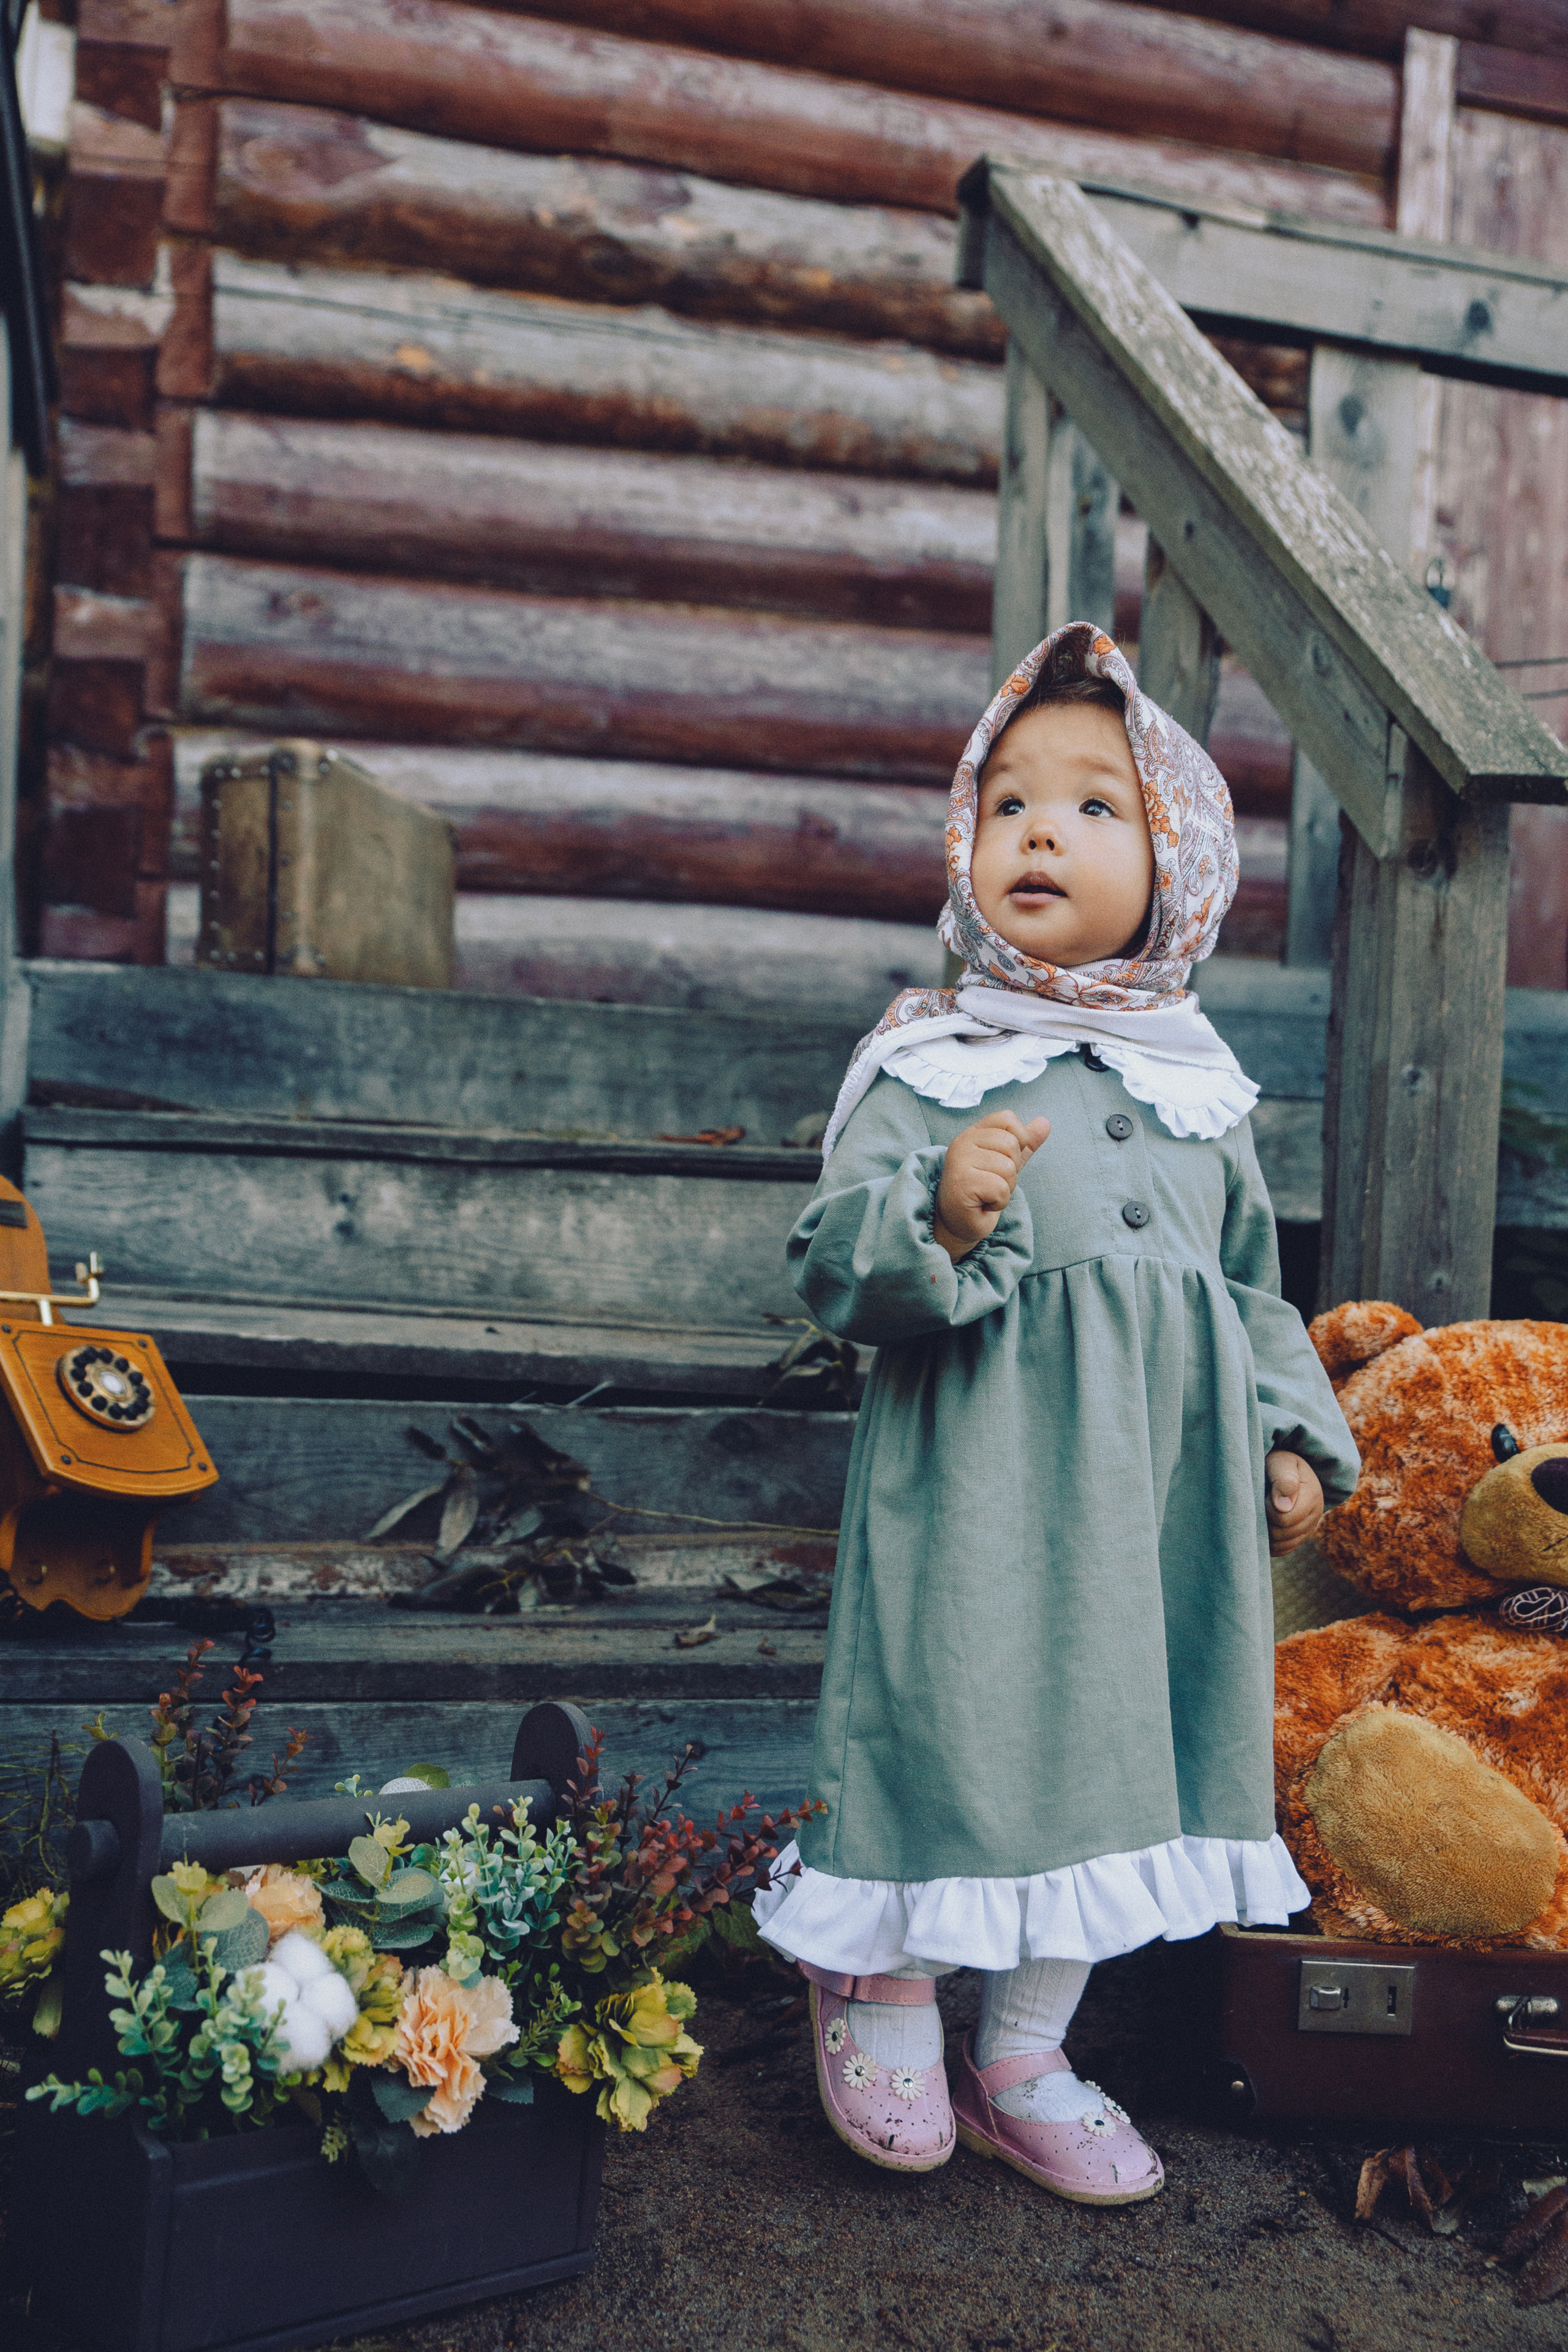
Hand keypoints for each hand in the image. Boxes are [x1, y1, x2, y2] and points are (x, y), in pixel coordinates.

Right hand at [933, 1111, 1049, 1260]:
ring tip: (987, 1194)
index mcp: (974, 1133)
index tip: (1004, 1159)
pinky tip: (983, 1204)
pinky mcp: (962, 1183)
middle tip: (993, 1183)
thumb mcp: (1007, 1163)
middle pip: (1010, 1144)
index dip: (1018, 1140)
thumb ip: (1025, 1144)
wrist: (960, 1222)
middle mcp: (963, 1142)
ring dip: (1005, 1188)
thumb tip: (1046, 1122)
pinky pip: (1000, 1188)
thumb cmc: (983, 1191)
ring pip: (1007, 1168)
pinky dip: (999, 1201)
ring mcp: (959, 1161)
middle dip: (1011, 1170)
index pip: (1007, 1119)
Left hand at [1265, 1449, 1323, 1555]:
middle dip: (1266, 1521)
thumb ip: (1284, 1481)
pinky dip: (1269, 1543)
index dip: (1267, 1509)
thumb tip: (1283, 1508)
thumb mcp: (1282, 1463)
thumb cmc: (1280, 1464)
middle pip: (1283, 1534)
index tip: (1264, 1494)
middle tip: (1261, 1503)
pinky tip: (1263, 1527)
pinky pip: (1281, 1550)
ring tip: (1261, 1513)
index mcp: (1313, 1496)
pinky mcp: (1299, 1537)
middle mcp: (1315, 1515)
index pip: (1284, 1519)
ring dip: (1265, 1533)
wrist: (1285, 1469)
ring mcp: (1308, 1529)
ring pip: (1281, 1546)